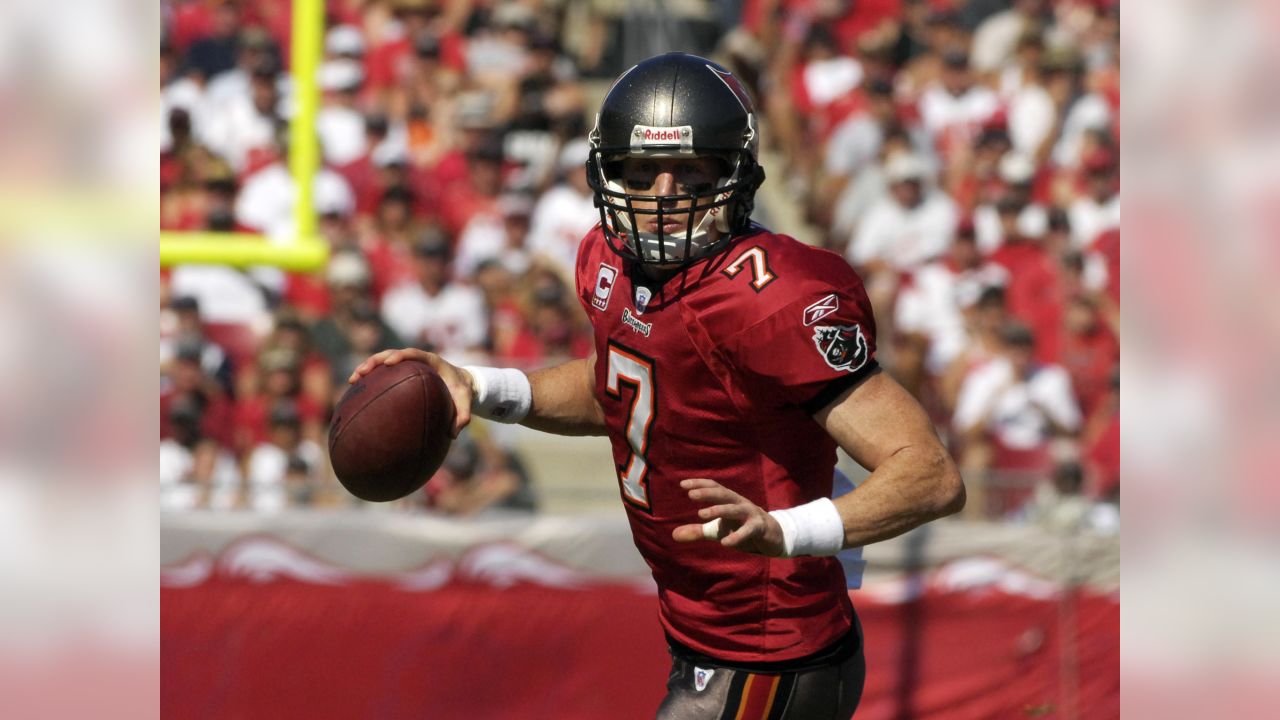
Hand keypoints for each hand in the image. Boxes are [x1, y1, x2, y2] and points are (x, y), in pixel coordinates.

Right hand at [348, 348, 474, 436]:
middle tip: (362, 372)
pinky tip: (358, 391)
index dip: (400, 356)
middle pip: (391, 354)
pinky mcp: (401, 373)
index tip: (389, 363)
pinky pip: (384, 374)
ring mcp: (407, 366)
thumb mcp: (465, 403)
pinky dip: (371, 380)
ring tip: (353, 380)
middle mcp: (416, 360)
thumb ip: (462, 417)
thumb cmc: (462, 392)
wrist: (460, 384)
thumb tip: (453, 435)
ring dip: (367, 368)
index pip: (413, 354)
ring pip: (383, 362)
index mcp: (431, 361)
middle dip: (375, 361)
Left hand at [671, 478, 785, 556]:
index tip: (682, 484)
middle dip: (707, 493)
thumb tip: (674, 535)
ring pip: (734, 509)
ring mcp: (751, 514)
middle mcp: (739, 503)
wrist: (773, 537)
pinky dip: (737, 536)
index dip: (699, 484)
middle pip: (723, 494)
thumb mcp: (717, 531)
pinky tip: (725, 543)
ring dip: (719, 510)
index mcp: (729, 500)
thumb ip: (697, 531)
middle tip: (690, 495)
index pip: (714, 487)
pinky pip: (748, 530)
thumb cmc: (741, 529)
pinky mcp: (759, 528)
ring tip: (701, 514)